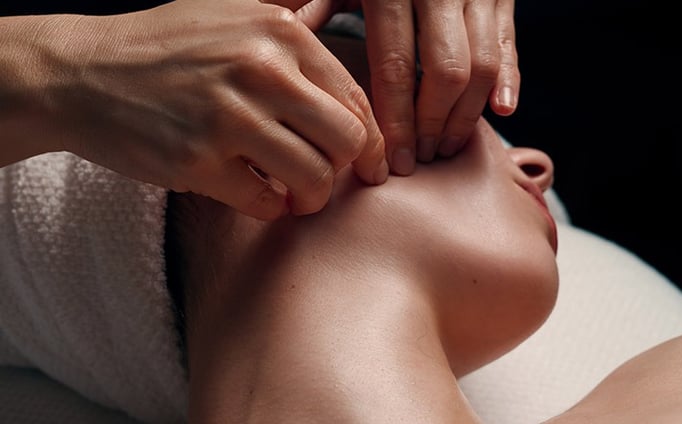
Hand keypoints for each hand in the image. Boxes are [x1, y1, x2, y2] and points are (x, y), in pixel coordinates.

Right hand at [50, 0, 386, 219]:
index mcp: (279, 32)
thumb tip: (352, 51)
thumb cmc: (164, 49)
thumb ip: (292, 31)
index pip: (355, 99)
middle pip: (347, 141)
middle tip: (323, 179)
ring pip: (314, 178)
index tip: (369, 166)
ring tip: (294, 195)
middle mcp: (261, 69)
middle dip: (344, 171)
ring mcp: (229, 116)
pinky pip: (265, 203)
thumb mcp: (233, 15)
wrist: (81, 74)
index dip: (371, 142)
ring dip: (310, 198)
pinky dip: (270, 209)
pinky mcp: (198, 160)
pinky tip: (258, 196)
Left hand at [278, 0, 519, 174]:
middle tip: (423, 157)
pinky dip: (510, 80)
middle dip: (435, 125)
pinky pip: (509, 44)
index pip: (395, 67)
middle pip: (446, 73)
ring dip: (468, 114)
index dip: (397, 120)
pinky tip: (501, 111)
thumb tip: (287, 50)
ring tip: (447, 145)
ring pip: (482, 65)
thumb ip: (314, 6)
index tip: (397, 161)